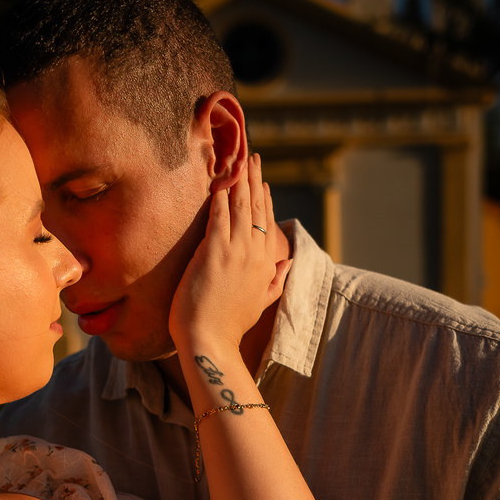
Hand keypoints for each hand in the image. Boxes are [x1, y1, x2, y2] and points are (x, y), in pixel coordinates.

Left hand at [169, 154, 290, 353]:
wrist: (210, 342)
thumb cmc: (229, 326)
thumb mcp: (261, 302)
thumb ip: (277, 280)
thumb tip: (288, 261)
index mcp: (266, 265)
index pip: (267, 223)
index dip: (265, 199)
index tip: (262, 181)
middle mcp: (254, 254)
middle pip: (256, 208)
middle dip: (253, 179)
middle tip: (252, 156)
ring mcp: (236, 252)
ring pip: (241, 207)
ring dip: (239, 180)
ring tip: (238, 159)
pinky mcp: (214, 252)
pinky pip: (219, 216)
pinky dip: (220, 197)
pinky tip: (219, 181)